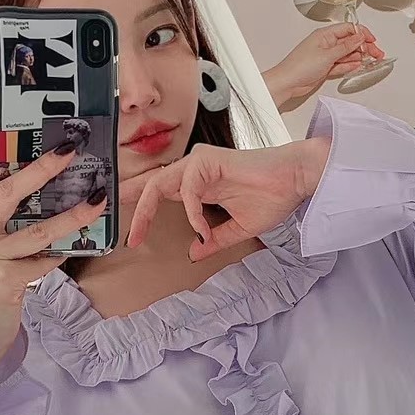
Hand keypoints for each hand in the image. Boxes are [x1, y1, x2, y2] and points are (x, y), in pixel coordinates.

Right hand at [0, 115, 107, 392]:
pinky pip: (44, 262)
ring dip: (71, 214)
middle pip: (3, 192)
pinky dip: (62, 254)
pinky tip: (78, 246)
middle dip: (39, 169)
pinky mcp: (5, 284)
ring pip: (36, 230)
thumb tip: (34, 201)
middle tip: (68, 150)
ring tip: (96, 199)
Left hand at [119, 135, 329, 260]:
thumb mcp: (237, 229)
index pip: (160, 193)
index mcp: (199, 185)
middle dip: (129, 207)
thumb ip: (214, 240)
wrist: (295, 182)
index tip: (130, 235)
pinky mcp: (208, 160)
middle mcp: (194, 171)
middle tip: (118, 232)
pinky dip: (192, 212)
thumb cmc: (273, 198)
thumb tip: (195, 253)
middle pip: (151, 186)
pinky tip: (202, 228)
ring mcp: (199, 163)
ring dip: (146, 211)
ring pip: (159, 184)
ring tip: (139, 234)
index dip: (141, 210)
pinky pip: (188, 189)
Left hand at [263, 22, 384, 113]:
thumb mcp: (327, 54)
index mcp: (325, 35)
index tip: (372, 41)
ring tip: (371, 61)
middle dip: (364, 47)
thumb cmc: (300, 66)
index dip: (362, 34)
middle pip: (350, 42)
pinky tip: (358, 66)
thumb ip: (346, 46)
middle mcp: (326, 44)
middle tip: (376, 54)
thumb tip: (359, 37)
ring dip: (359, 57)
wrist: (288, 83)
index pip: (349, 29)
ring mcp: (326, 56)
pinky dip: (350, 65)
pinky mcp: (325, 68)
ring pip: (347, 54)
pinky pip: (342, 65)